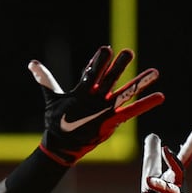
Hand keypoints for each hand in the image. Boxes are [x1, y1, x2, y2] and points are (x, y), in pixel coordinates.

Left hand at [28, 45, 164, 165]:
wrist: (63, 142)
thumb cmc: (57, 120)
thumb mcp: (52, 100)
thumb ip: (46, 81)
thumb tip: (32, 63)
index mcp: (83, 90)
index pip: (92, 72)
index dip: (98, 62)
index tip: (106, 49)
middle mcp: (97, 96)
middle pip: (110, 78)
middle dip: (118, 67)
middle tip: (128, 53)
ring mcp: (106, 107)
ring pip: (125, 93)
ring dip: (139, 83)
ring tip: (155, 72)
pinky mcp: (112, 120)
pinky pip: (131, 112)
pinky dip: (145, 104)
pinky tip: (159, 96)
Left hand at [141, 130, 191, 192]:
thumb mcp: (151, 174)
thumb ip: (153, 155)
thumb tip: (153, 135)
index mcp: (175, 177)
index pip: (183, 160)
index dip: (189, 147)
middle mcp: (179, 188)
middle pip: (180, 173)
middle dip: (175, 161)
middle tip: (165, 150)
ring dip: (162, 186)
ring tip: (149, 179)